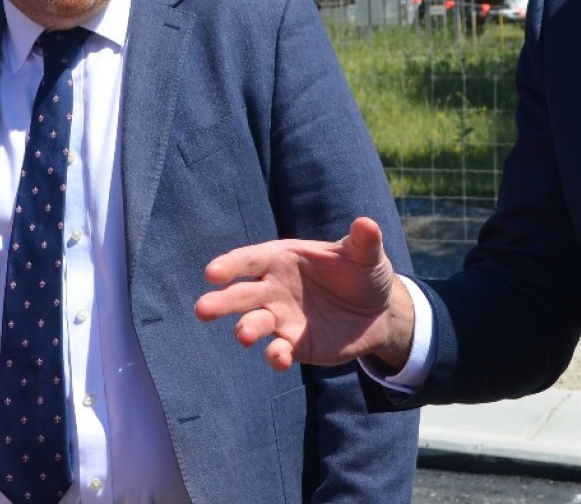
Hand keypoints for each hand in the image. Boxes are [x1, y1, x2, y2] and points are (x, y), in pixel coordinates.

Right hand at [195, 216, 415, 371]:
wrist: (378, 312)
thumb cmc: (364, 273)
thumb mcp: (367, 256)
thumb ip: (363, 242)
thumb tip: (366, 224)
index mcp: (283, 258)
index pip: (251, 260)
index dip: (231, 265)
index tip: (212, 273)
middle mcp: (274, 288)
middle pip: (241, 294)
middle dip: (221, 301)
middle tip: (202, 309)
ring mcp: (280, 318)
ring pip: (254, 323)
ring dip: (246, 329)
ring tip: (243, 335)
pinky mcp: (293, 344)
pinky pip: (278, 351)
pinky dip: (275, 355)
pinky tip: (280, 357)